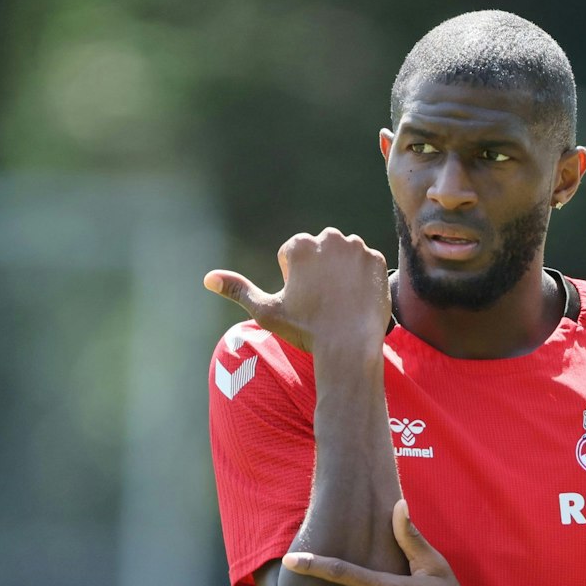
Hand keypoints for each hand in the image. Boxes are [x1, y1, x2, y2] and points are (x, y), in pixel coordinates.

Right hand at [203, 229, 389, 357]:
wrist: (349, 347)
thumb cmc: (305, 330)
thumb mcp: (266, 311)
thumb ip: (238, 290)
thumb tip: (208, 278)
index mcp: (300, 245)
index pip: (293, 256)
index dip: (295, 281)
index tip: (304, 301)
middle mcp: (329, 238)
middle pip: (319, 252)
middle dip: (318, 271)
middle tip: (323, 303)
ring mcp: (357, 248)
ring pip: (343, 256)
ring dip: (341, 272)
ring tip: (340, 302)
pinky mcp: (377, 261)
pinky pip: (366, 265)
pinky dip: (362, 279)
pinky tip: (357, 299)